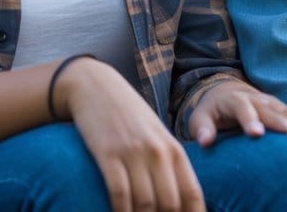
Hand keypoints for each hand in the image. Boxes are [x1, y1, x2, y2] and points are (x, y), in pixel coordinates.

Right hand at [58, 57, 203, 211]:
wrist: (95, 87)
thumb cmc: (128, 114)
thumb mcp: (155, 134)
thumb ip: (168, 162)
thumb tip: (178, 198)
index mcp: (173, 148)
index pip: (192, 193)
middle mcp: (157, 151)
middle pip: (169, 204)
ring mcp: (133, 152)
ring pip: (145, 203)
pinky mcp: (108, 154)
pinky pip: (119, 193)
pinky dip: (121, 211)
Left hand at [188, 79, 286, 146]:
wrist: (224, 93)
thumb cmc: (211, 112)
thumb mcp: (200, 118)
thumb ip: (202, 129)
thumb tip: (205, 141)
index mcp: (234, 99)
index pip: (243, 107)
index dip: (250, 119)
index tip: (256, 133)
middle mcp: (254, 98)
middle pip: (270, 109)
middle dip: (282, 122)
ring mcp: (269, 101)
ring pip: (285, 111)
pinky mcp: (278, 108)